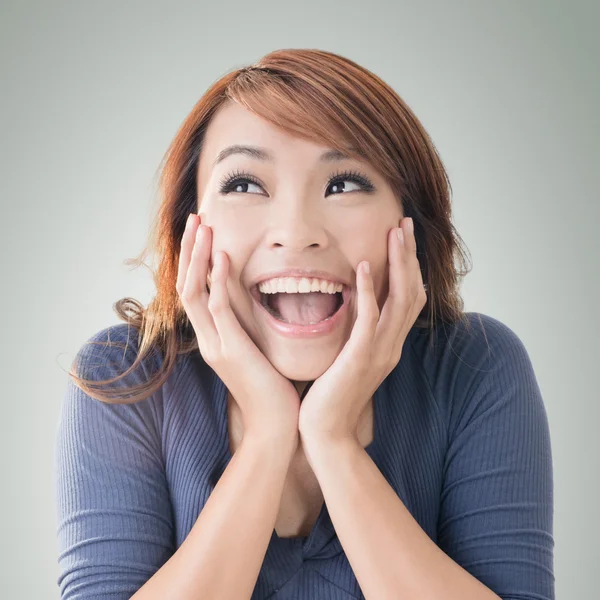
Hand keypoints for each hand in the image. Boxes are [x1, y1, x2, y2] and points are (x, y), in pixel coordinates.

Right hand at [176, 213, 300, 441]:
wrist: (276, 426)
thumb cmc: (272, 390)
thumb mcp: (256, 352)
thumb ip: (249, 329)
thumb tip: (257, 306)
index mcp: (213, 338)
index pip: (196, 291)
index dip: (196, 261)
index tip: (203, 233)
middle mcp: (207, 339)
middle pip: (186, 285)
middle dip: (189, 251)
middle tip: (195, 219)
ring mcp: (215, 345)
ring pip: (195, 292)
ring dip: (197, 257)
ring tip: (201, 227)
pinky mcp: (231, 350)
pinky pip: (218, 309)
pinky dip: (217, 281)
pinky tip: (221, 257)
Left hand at [298, 217, 426, 445]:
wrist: (325, 432)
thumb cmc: (331, 395)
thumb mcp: (349, 359)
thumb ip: (356, 334)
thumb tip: (352, 308)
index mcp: (389, 345)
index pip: (408, 299)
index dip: (409, 267)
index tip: (402, 238)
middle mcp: (391, 346)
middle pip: (411, 292)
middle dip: (409, 256)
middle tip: (405, 224)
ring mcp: (379, 353)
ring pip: (399, 300)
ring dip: (397, 264)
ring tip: (394, 233)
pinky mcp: (360, 359)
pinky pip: (369, 320)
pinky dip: (368, 291)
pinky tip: (362, 266)